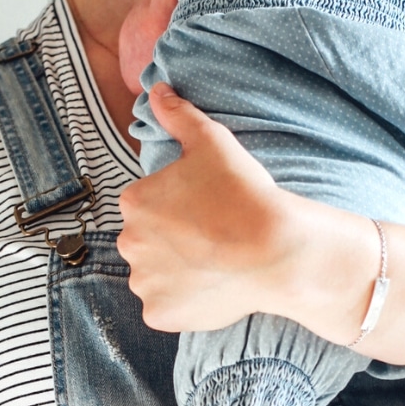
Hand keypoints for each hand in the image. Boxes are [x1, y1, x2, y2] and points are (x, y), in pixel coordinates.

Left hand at [117, 83, 296, 331]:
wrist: (274, 250)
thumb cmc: (244, 193)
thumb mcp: (212, 141)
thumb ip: (178, 115)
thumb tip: (155, 90)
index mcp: (135, 201)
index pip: (148, 206)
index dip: (179, 208)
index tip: (206, 211)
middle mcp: (129, 242)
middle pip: (147, 241)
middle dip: (172, 241)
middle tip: (212, 239)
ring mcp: (144, 282)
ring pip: (155, 276)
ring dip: (175, 272)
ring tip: (214, 265)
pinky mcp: (160, 315)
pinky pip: (166, 308)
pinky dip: (184, 302)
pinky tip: (211, 288)